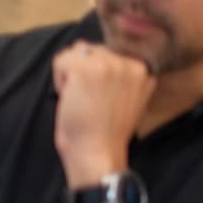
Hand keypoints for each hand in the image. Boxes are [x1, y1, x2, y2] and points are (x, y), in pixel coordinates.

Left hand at [51, 41, 155, 186]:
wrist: (98, 152)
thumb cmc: (104, 132)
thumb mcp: (125, 99)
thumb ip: (117, 75)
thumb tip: (85, 50)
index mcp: (143, 71)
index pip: (107, 54)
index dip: (94, 77)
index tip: (101, 101)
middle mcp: (131, 64)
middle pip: (89, 50)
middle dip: (81, 73)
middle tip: (89, 102)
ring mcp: (110, 64)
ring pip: (74, 53)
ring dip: (69, 74)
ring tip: (80, 99)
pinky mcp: (88, 69)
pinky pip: (60, 60)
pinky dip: (58, 80)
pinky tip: (71, 99)